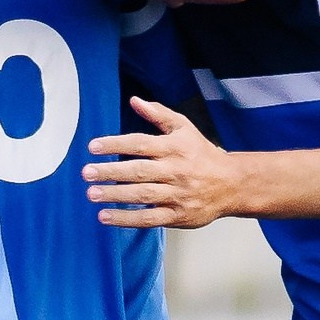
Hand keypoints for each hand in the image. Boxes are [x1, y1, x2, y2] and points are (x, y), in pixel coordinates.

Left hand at [81, 97, 242, 229]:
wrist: (232, 184)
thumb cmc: (202, 154)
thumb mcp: (184, 128)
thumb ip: (159, 114)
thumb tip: (135, 101)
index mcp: (174, 147)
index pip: (140, 144)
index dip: (115, 144)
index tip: (93, 147)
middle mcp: (175, 171)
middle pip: (139, 171)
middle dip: (111, 171)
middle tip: (87, 172)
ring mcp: (177, 194)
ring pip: (143, 195)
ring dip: (115, 195)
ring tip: (92, 194)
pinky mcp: (177, 215)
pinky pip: (149, 218)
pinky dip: (126, 219)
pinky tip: (105, 216)